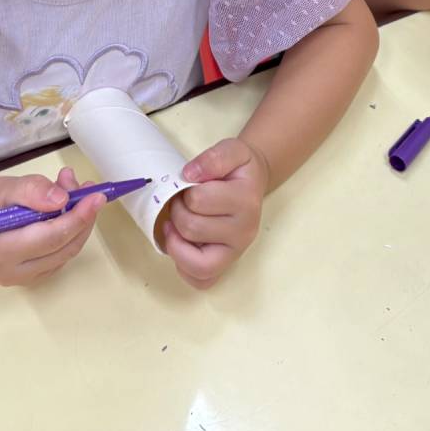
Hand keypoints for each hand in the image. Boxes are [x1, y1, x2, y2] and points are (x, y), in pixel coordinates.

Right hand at [0, 166, 103, 286]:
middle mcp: (11, 272)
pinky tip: (69, 209)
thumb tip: (61, 200)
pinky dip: (72, 231)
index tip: (96, 196)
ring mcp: (24, 279)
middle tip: (89, 189)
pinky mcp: (36, 275)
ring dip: (80, 222)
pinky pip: (63, 254)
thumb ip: (32, 190)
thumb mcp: (7, 187)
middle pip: (63, 247)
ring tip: (76, 192)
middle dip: (82, 217)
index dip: (77, 218)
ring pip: (67, 252)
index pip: (50, 238)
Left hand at [162, 138, 269, 288]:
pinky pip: (201, 281)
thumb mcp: (232, 149)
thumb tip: (189, 175)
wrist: (252, 181)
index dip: (184, 190)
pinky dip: (185, 267)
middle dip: (177, 212)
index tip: (189, 184)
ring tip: (178, 225)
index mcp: (246, 201)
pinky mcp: (226, 266)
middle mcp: (245, 231)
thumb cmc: (239, 168)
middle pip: (192, 228)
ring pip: (196, 263)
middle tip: (182, 202)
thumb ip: (213, 157)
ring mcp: (236, 252)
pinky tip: (183, 246)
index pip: (198, 200)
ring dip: (177, 242)